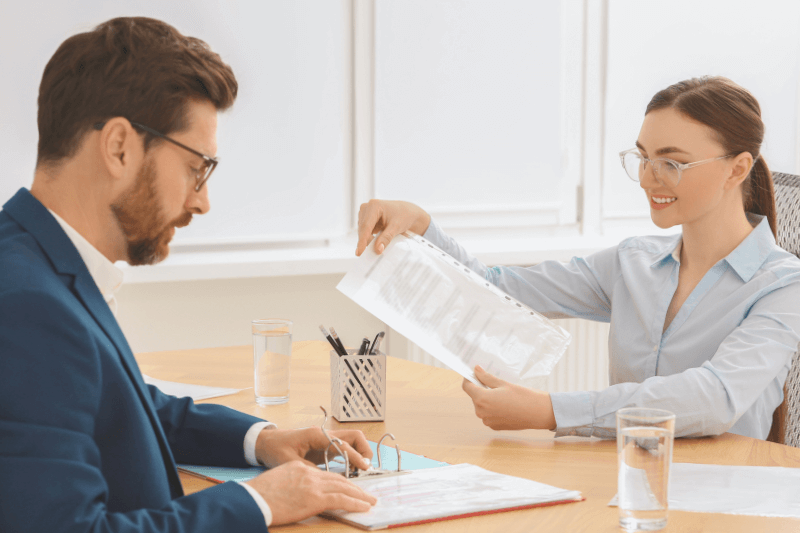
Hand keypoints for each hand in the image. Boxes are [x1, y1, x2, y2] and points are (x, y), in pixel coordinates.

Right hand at [244, 461, 376, 525]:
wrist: (252, 500)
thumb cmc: (258, 496)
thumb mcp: (277, 483)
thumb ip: (292, 484)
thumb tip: (300, 494)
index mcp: (299, 468)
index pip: (325, 474)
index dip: (340, 482)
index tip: (349, 487)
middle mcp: (309, 473)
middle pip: (338, 479)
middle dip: (354, 487)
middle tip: (366, 494)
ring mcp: (313, 484)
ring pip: (344, 487)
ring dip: (359, 495)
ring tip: (370, 501)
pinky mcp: (315, 497)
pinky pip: (342, 499)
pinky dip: (356, 502)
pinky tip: (364, 507)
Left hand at [254, 427, 372, 469]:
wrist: (267, 442)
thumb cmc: (276, 449)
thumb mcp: (289, 461)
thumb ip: (308, 469)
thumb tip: (325, 479)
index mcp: (317, 435)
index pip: (343, 443)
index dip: (355, 456)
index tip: (364, 467)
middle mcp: (325, 434)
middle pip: (354, 435)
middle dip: (364, 449)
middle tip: (365, 467)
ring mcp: (327, 439)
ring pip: (353, 440)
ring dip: (360, 452)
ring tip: (360, 470)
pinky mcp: (326, 446)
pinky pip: (346, 448)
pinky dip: (353, 456)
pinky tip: (351, 469)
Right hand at [356, 199, 430, 255]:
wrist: (408, 212)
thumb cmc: (404, 216)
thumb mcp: (396, 227)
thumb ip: (386, 238)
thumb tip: (377, 249)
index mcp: (374, 206)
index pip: (365, 226)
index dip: (362, 240)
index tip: (360, 252)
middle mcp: (368, 207)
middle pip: (362, 229)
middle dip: (364, 242)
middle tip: (367, 254)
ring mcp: (366, 212)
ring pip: (362, 230)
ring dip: (367, 240)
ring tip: (374, 247)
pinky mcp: (367, 218)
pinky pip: (365, 230)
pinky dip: (369, 238)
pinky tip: (374, 242)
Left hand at [461, 365, 556, 430]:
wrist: (538, 413)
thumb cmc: (522, 396)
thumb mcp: (503, 383)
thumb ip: (486, 377)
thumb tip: (476, 370)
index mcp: (481, 399)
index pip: (467, 387)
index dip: (469, 379)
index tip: (474, 374)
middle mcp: (481, 412)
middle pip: (474, 397)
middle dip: (480, 389)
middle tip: (493, 383)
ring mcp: (487, 421)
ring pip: (481, 406)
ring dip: (487, 399)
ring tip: (501, 394)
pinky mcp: (494, 427)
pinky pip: (488, 415)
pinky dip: (493, 409)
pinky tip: (505, 404)